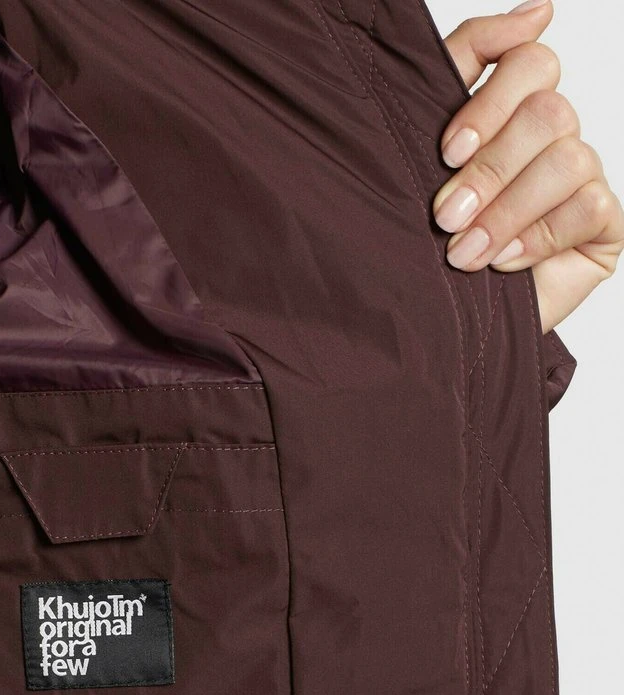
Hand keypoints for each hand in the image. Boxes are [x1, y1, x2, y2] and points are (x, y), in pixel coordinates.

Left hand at [433, 0, 622, 334]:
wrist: (436, 325)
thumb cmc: (427, 239)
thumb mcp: (426, 146)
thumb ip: (467, 61)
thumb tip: (539, 10)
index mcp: (514, 111)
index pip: (532, 62)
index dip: (491, 99)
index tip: (447, 150)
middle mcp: (554, 138)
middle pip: (549, 111)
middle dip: (490, 168)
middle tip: (445, 216)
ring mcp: (583, 180)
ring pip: (567, 159)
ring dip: (506, 211)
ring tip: (462, 253)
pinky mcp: (604, 226)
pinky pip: (589, 207)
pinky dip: (538, 237)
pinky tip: (503, 264)